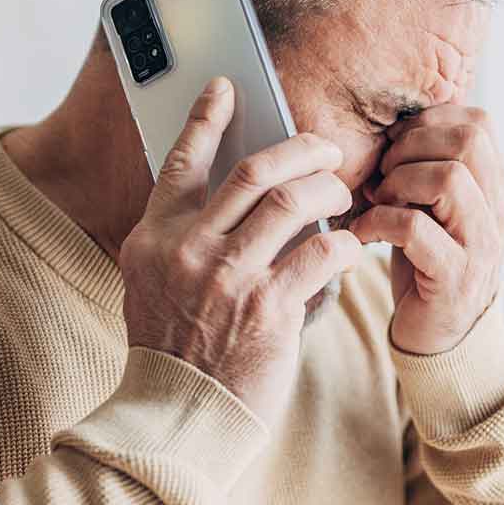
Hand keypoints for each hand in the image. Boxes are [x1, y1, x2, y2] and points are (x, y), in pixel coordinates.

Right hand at [121, 77, 365, 425]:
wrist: (179, 417)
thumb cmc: (174, 350)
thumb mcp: (155, 286)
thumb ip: (185, 240)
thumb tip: (239, 198)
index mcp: (155, 238)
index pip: (181, 162)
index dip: (205, 118)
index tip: (225, 87)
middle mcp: (188, 250)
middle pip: (253, 172)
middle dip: (300, 149)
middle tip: (327, 149)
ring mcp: (228, 278)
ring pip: (291, 202)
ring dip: (328, 191)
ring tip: (343, 197)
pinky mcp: (269, 309)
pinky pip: (320, 254)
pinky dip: (341, 244)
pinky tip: (348, 246)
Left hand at [350, 105, 503, 354]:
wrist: (439, 336)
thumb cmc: (427, 262)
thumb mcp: (434, 206)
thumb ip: (428, 167)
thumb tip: (397, 127)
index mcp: (496, 188)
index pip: (479, 123)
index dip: (430, 120)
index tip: (397, 145)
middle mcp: (498, 212)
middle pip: (468, 141)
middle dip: (412, 146)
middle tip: (384, 173)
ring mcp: (481, 245)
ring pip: (448, 178)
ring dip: (398, 182)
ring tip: (378, 201)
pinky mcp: (454, 277)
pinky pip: (415, 227)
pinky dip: (377, 222)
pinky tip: (362, 233)